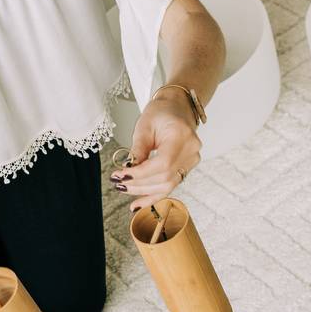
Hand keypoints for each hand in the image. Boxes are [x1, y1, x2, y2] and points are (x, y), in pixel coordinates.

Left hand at [113, 94, 200, 209]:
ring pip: (168, 185)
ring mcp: (192, 160)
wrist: (178, 107)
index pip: (162, 164)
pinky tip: (139, 204)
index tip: (122, 175)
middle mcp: (191, 150)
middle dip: (139, 184)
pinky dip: (154, 196)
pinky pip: (171, 185)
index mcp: (181, 135)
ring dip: (144, 191)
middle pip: (164, 178)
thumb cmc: (162, 112)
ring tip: (124, 190)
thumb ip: (138, 149)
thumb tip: (128, 170)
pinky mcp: (187, 167)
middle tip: (119, 183)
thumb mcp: (144, 126)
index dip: (141, 174)